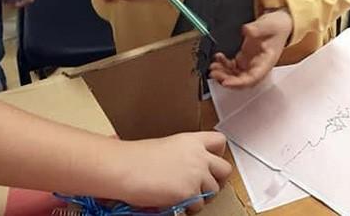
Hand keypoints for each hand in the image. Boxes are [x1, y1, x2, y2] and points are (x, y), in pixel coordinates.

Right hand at [114, 132, 231, 211]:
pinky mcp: (190, 191)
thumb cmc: (136, 158)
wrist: (124, 168)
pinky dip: (190, 207)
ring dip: (203, 196)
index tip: (212, 162)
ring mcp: (196, 174)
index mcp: (192, 140)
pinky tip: (178, 203)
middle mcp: (198, 155)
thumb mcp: (167, 147)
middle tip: (206, 186)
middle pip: (225, 169)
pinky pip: (199, 205)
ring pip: (214, 190)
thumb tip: (189, 168)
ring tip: (188, 197)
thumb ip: (185, 154)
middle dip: (218, 180)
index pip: (220, 142)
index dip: (219, 154)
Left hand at [209, 9, 292, 88]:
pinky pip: (232, 67)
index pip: (253, 78)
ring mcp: (250, 63)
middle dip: (226, 79)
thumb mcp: (269, 25)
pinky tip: (218, 58)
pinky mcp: (244, 59)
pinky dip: (224, 65)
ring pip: (235, 76)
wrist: (278, 24)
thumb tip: (247, 30)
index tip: (226, 82)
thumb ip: (257, 28)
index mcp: (267, 62)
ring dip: (223, 74)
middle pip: (242, 80)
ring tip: (213, 67)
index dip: (239, 83)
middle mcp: (258, 66)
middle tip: (214, 73)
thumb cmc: (277, 27)